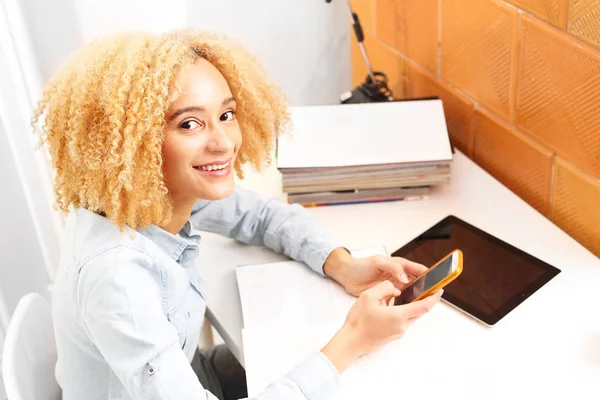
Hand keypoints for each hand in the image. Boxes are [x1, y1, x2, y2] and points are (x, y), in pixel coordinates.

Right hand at [321, 281, 442, 371]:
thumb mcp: (368, 296)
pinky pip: (403, 321)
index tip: (439, 290)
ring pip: (411, 316)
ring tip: (406, 295)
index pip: (424, 307)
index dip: (434, 298)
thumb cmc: (357, 321)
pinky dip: (403, 312)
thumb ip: (385, 288)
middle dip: (425, 300)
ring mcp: (398, 332)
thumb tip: (396, 289)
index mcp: (398, 316)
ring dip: (412, 306)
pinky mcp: (394, 336)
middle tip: (427, 289)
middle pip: (420, 312)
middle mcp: (402, 326)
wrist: (351, 342)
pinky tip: (392, 306)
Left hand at [323, 248, 427, 295]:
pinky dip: (405, 304)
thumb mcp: (377, 263)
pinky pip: (400, 300)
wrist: (347, 276)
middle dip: (425, 288)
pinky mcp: (387, 296)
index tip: (436, 281)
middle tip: (432, 296)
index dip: (428, 275)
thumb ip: (392, 267)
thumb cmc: (361, 266)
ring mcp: (394, 286)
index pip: (417, 269)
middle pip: (417, 282)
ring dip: (416, 298)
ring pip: (410, 292)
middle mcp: (398, 275)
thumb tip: (405, 278)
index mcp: (398, 265)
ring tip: (423, 305)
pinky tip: (408, 310)